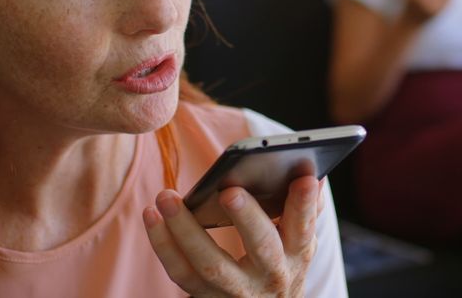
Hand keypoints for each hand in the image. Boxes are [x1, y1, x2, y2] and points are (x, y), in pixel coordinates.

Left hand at [143, 176, 322, 296]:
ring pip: (210, 264)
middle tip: (230, 191)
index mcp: (296, 254)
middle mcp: (271, 276)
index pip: (304, 229)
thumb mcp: (297, 242)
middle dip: (247, 219)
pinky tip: (151, 215)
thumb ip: (303, 210)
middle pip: (261, 248)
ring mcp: (237, 290)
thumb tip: (310, 175)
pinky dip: (162, 243)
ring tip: (166, 197)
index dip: (303, 205)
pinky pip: (180, 272)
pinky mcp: (205, 296)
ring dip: (185, 229)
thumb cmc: (279, 264)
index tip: (302, 177)